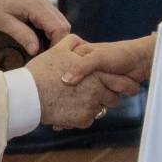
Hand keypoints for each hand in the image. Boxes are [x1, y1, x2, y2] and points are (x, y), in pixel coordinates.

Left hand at [0, 0, 70, 55]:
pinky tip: (38, 40)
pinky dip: (49, 31)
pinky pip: (52, 19)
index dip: (57, 45)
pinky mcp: (39, 4)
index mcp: (36, 5)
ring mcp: (43, 1)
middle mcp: (44, 1)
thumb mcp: (4, 23)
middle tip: (45, 56)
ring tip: (41, 50)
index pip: (59, 28)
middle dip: (57, 42)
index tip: (48, 58)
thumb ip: (22, 35)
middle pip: (64, 26)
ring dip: (54, 37)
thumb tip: (36, 50)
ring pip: (59, 23)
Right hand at [26, 36, 140, 128]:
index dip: (126, 85)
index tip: (132, 86)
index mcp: (95, 73)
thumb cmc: (42, 72)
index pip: (120, 82)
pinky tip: (70, 109)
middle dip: (108, 97)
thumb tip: (78, 41)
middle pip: (113, 99)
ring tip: (79, 101)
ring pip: (100, 110)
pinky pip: (88, 119)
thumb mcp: (59, 50)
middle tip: (97, 94)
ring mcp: (90, 106)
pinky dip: (81, 116)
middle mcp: (97, 90)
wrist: (28, 95)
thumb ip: (73, 43)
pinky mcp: (82, 119)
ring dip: (94, 107)